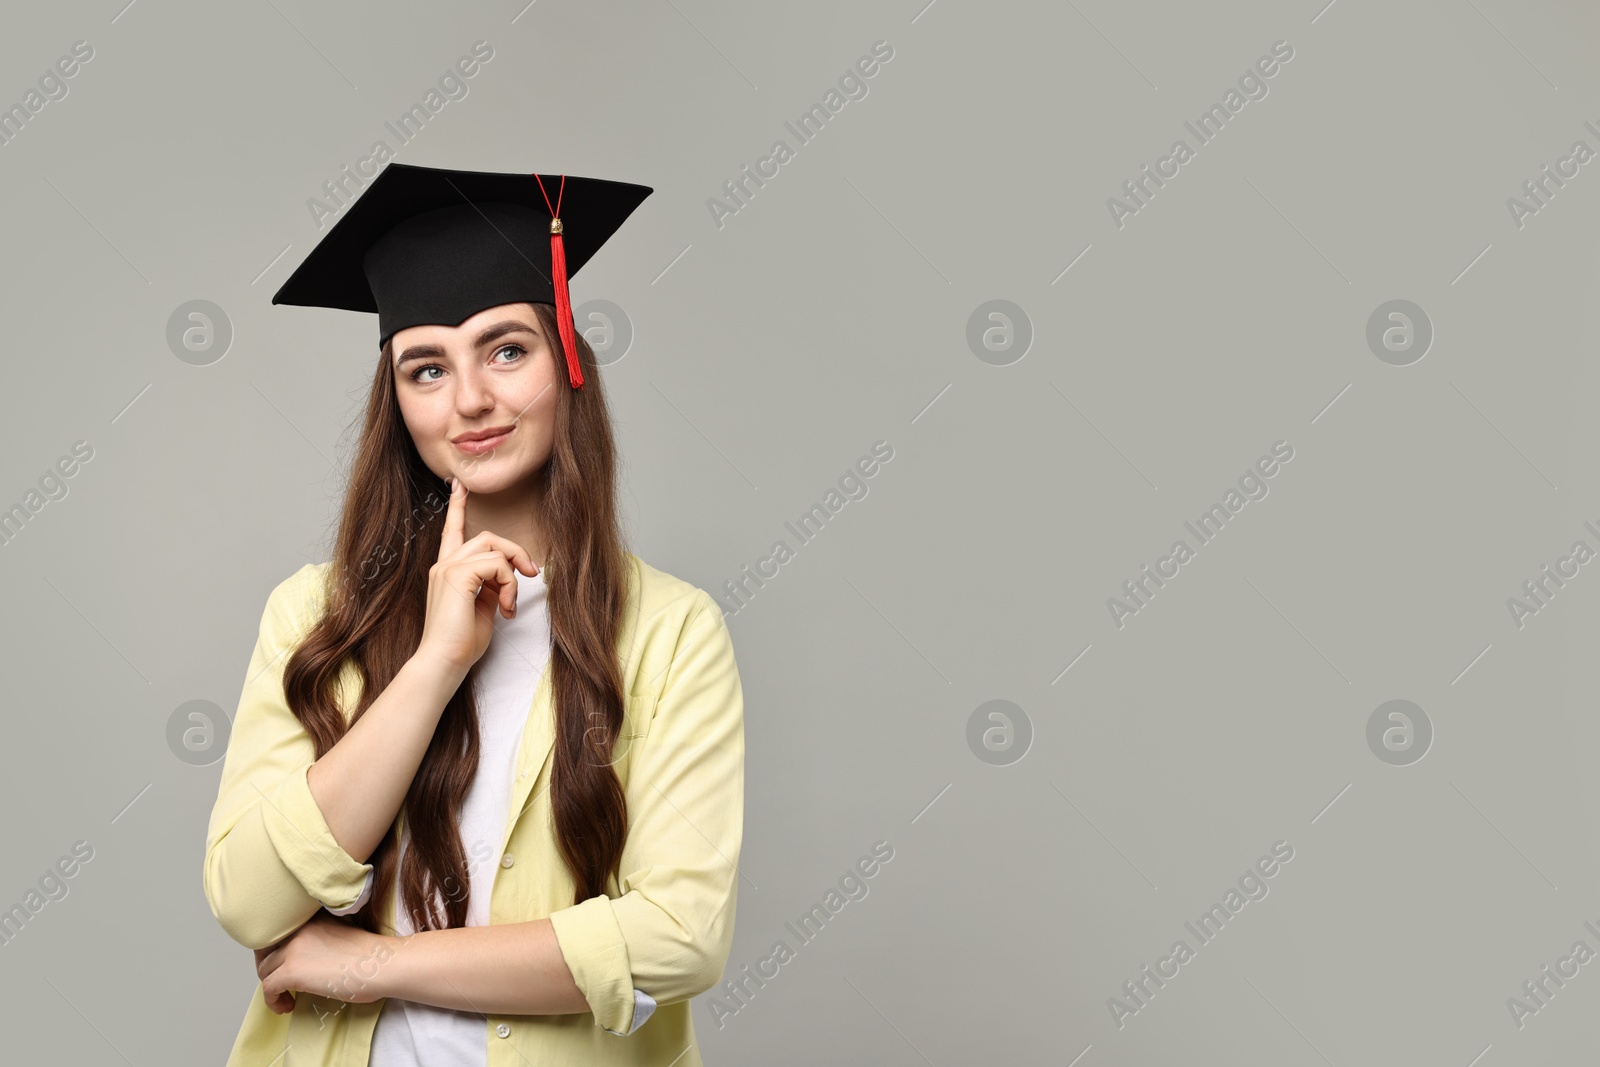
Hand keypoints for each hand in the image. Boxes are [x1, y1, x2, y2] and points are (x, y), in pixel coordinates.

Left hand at [256, 914, 401, 1011]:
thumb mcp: (338, 936)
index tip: (283, 967)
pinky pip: (268, 988)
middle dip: (270, 970)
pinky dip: (273, 1001)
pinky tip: (287, 1006)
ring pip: (264, 970)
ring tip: (287, 998)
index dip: (276, 953)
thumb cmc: (371, 956)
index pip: (276, 933)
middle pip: (265, 951)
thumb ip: (316, 940)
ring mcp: (293, 949)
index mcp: (310, 919)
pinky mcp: (291, 971)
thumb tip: (303, 961)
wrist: (382, 964)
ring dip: (272, 987)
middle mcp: (298, 929)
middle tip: (282, 985)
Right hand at [415, 476, 537, 677]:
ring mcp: (448, 568)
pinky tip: (505, 608)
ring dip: (513, 574)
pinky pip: (496, 564)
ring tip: (510, 604)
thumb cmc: (461, 643)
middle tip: (532, 573)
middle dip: (515, 551)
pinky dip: (509, 585)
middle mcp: (444, 565)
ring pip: (494, 546)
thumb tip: (507, 576)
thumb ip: (490, 586)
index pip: (452, 531)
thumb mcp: (481, 608)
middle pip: (487, 536)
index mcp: (447, 571)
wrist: (444, 662)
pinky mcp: (457, 575)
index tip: (459, 486)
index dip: (457, 507)